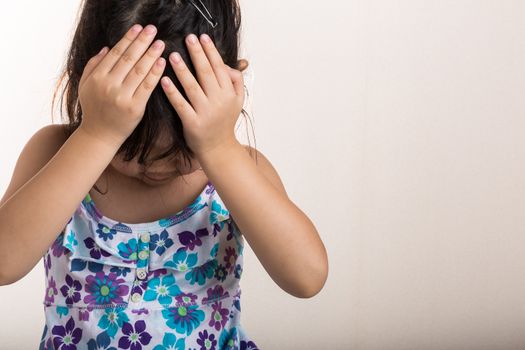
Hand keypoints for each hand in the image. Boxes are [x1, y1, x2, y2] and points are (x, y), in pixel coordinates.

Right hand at [78, 24, 165, 147]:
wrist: (99, 135)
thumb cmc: (93, 109)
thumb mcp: (85, 86)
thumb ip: (93, 66)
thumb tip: (106, 48)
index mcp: (97, 77)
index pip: (115, 53)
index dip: (128, 39)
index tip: (138, 28)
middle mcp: (109, 85)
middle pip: (129, 59)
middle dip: (142, 42)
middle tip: (153, 30)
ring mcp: (122, 97)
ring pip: (139, 71)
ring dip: (151, 54)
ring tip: (160, 43)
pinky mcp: (135, 108)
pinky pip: (147, 87)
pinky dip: (155, 73)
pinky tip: (162, 62)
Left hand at [160, 33, 244, 157]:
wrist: (219, 148)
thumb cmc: (224, 121)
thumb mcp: (237, 101)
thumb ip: (235, 81)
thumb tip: (226, 64)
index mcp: (229, 93)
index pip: (219, 67)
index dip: (210, 51)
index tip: (202, 37)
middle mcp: (218, 101)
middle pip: (206, 73)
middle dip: (197, 54)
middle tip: (188, 38)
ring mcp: (205, 112)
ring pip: (192, 87)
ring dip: (182, 69)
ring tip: (172, 55)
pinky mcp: (192, 123)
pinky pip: (180, 104)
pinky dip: (172, 92)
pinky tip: (164, 80)